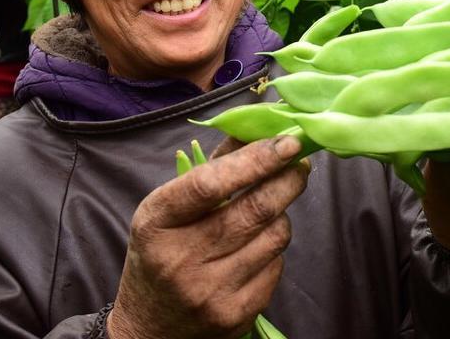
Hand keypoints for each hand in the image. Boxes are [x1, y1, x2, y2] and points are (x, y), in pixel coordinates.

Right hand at [107, 136, 309, 338]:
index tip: (287, 142)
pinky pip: (275, 268)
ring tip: (271, 209)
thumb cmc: (161, 254)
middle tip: (300, 163)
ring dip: (282, 215)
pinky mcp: (234, 315)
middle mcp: (181, 259)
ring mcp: (209, 291)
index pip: (210, 184)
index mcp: (156, 222)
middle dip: (288, 180)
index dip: (255, 160)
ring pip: (274, 237)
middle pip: (254, 210)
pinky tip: (257, 248)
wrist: (150, 328)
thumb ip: (210, 169)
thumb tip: (255, 131)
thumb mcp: (166, 210)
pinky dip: (274, 250)